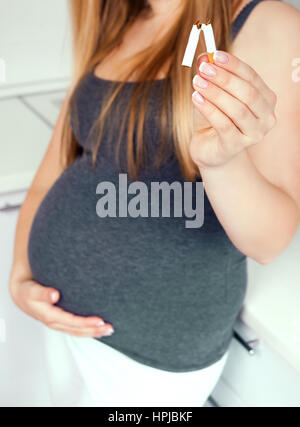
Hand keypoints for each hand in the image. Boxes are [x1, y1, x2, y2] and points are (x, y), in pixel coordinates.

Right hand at [10, 278, 113, 337]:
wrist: (22, 294)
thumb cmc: (27, 291)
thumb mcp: (32, 291)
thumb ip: (43, 293)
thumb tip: (54, 295)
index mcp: (50, 316)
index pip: (72, 322)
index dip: (86, 322)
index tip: (100, 320)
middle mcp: (55, 322)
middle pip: (78, 330)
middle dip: (94, 330)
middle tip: (110, 328)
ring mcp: (59, 323)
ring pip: (78, 331)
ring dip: (93, 331)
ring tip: (108, 330)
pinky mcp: (61, 320)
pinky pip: (76, 327)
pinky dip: (88, 328)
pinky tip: (98, 327)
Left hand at [190, 51, 276, 168]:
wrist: (209, 149)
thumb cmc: (215, 118)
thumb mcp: (212, 95)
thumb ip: (210, 77)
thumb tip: (203, 58)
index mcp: (266, 100)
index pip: (252, 77)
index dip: (234, 65)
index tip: (214, 55)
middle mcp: (266, 118)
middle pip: (248, 93)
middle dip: (225, 79)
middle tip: (204, 68)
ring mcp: (254, 134)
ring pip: (237, 109)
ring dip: (215, 93)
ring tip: (197, 82)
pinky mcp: (236, 146)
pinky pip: (224, 124)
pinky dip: (209, 109)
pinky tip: (195, 98)